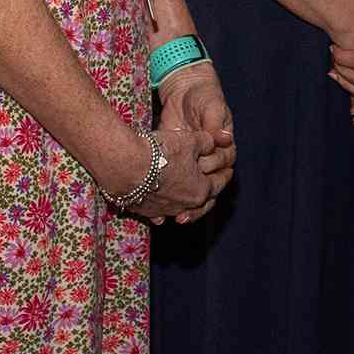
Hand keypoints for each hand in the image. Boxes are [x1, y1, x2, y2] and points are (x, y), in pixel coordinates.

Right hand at [103, 126, 219, 223]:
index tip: (228, 170)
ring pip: (179, 208)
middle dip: (208, 193)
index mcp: (200, 190)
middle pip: (201, 202)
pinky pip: (156, 212)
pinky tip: (160, 212)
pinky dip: (161, 210)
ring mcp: (162, 210)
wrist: (125, 165)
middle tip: (211, 185)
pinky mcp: (142, 210)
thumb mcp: (191, 140)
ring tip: (186, 197)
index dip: (225, 174)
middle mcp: (184, 205)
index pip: (219, 183)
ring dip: (184, 203)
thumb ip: (206, 143)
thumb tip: (213, 143)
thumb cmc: (162, 152)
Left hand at [157, 65, 236, 220]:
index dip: (215, 172)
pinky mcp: (175, 163)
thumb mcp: (212, 108)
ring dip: (186, 207)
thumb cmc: (204, 98)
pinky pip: (174, 186)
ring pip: (192, 193)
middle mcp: (210, 161)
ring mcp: (192, 164)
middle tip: (188, 208)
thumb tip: (225, 139)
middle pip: (210, 188)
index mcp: (224, 149)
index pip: (224, 168)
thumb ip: (216, 124)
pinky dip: (169, 199)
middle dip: (200, 201)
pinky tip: (160, 211)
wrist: (185, 90)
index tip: (203, 169)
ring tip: (176, 217)